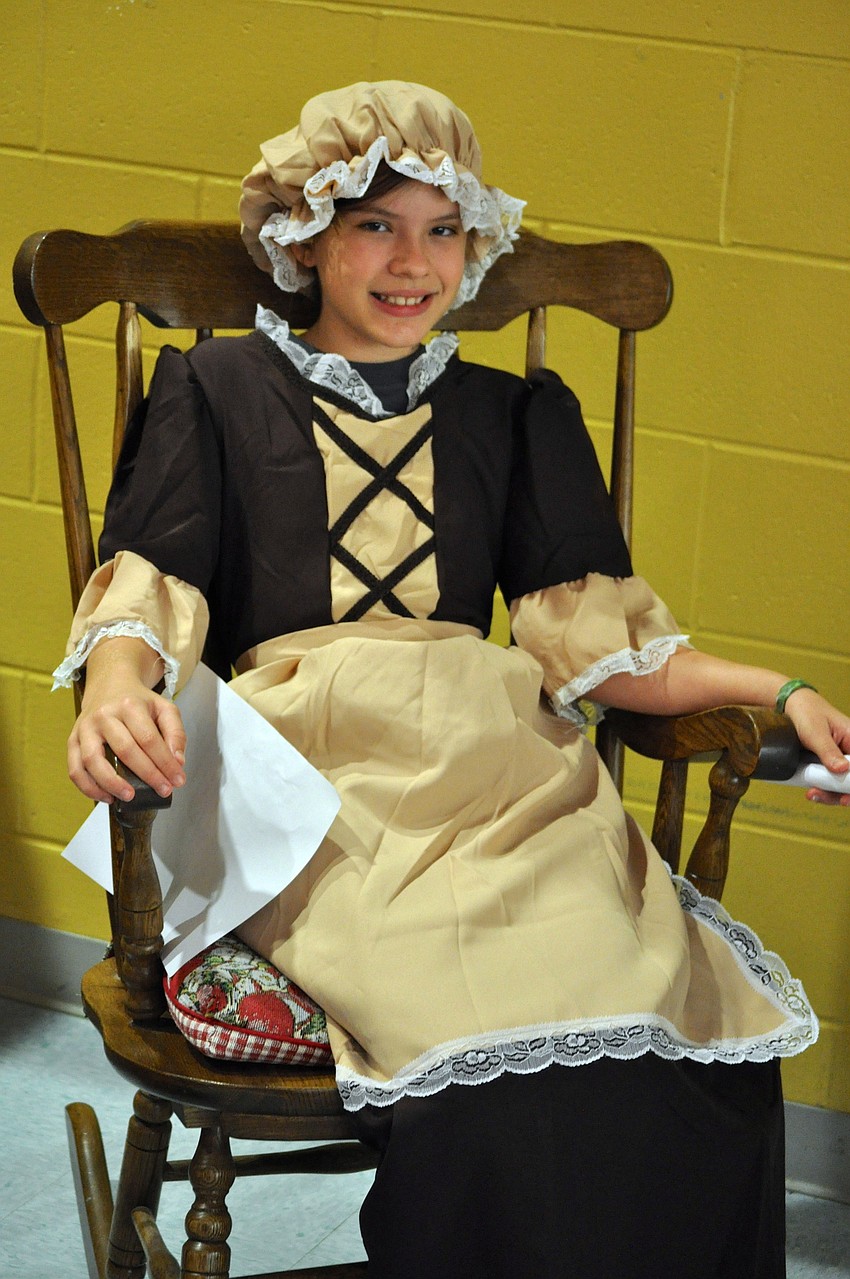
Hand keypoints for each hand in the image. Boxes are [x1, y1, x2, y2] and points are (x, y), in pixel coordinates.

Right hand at [66, 637, 186, 802]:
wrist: (109, 685)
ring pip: (92, 760)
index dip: (165, 763)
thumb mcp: (164, 708)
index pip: (149, 739)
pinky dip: (88, 787)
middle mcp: (104, 715)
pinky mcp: (73, 741)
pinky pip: (75, 769)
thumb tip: (177, 762)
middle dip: (147, 775)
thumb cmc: (138, 702)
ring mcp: (85, 728)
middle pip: (125, 750)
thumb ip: (175, 733)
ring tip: (130, 797)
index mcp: (129, 705)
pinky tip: (107, 797)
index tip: (177, 780)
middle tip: (163, 791)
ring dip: (111, 783)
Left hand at [782, 688, 849, 807]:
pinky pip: (832, 782)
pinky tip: (814, 793)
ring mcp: (841, 759)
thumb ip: (828, 751)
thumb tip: (843, 769)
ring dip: (831, 794)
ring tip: (813, 794)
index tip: (846, 796)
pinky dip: (825, 790)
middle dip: (843, 793)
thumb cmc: (807, 712)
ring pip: (843, 785)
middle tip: (830, 798)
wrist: (790, 707)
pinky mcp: (830, 765)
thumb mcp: (815, 732)